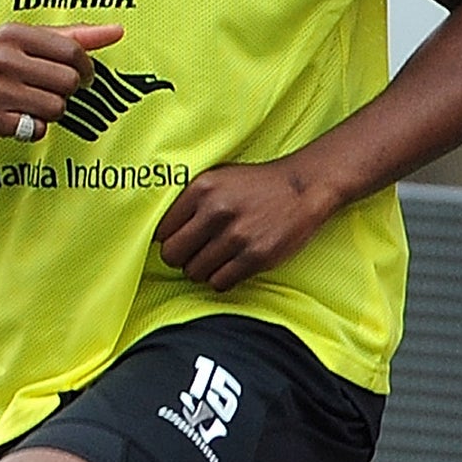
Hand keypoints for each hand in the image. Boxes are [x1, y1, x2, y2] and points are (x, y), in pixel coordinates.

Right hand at [0, 23, 123, 141]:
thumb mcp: (20, 40)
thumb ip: (69, 36)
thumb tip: (115, 31)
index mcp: (14, 34)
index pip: (72, 52)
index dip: (86, 70)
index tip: (80, 77)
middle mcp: (3, 59)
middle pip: (68, 83)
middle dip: (65, 92)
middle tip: (47, 91)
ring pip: (55, 109)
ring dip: (48, 112)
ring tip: (28, 105)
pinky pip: (34, 129)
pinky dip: (30, 128)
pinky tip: (14, 118)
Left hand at [154, 158, 339, 291]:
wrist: (302, 188)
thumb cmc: (254, 185)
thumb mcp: (216, 179)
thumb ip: (188, 201)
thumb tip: (159, 232)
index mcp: (201, 189)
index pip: (161, 230)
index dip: (167, 239)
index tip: (177, 241)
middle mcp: (216, 211)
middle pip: (172, 255)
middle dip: (179, 258)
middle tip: (192, 254)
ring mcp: (237, 235)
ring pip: (194, 272)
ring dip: (201, 270)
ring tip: (215, 258)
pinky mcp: (257, 256)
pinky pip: (220, 283)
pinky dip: (220, 279)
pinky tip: (229, 266)